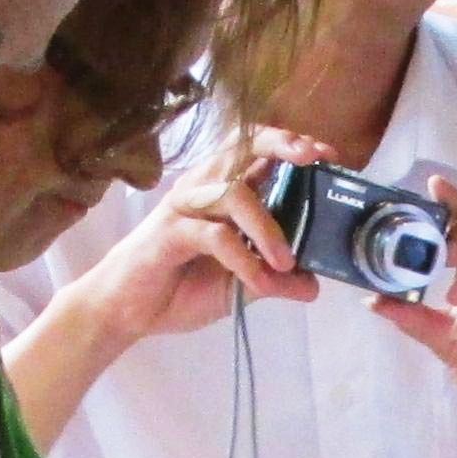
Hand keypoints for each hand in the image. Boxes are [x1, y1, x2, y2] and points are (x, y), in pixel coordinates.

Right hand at [65, 126, 324, 348]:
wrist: (128, 312)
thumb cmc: (181, 286)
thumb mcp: (241, 285)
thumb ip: (275, 278)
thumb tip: (315, 284)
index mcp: (223, 190)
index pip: (259, 150)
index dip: (293, 145)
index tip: (328, 156)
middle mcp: (204, 188)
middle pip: (243, 146)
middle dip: (282, 146)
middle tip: (314, 160)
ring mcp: (185, 207)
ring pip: (233, 194)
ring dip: (268, 227)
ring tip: (287, 262)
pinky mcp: (169, 233)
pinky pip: (214, 236)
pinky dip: (244, 261)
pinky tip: (260, 283)